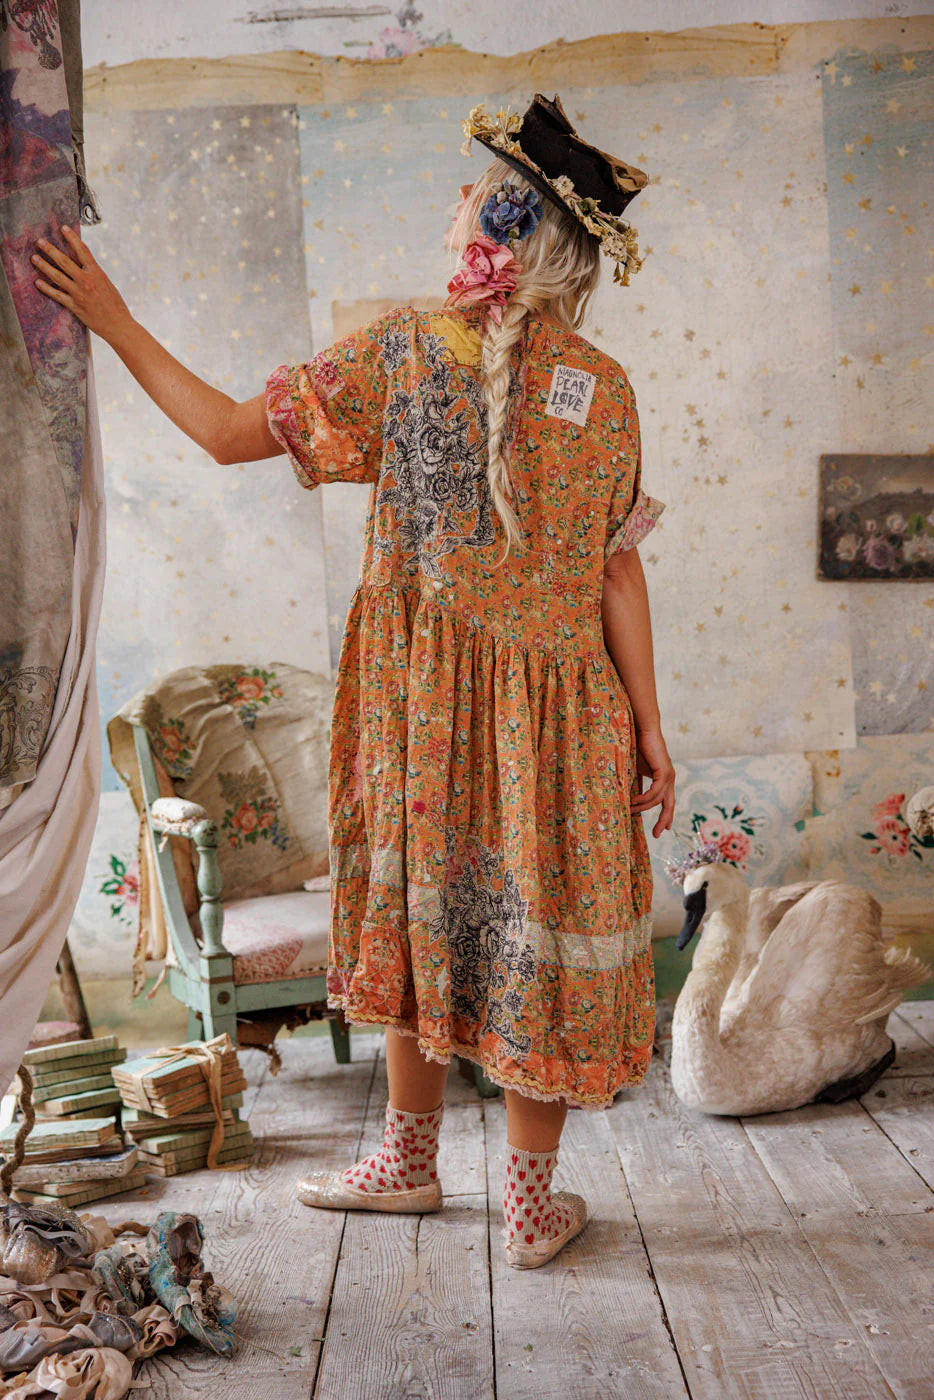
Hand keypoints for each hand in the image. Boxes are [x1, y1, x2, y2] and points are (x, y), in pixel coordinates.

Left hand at [32, 225, 131, 341]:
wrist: (118, 325)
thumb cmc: (116, 305)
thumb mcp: (107, 284)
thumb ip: (93, 274)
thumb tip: (81, 264)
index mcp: (97, 273)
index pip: (82, 251)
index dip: (72, 238)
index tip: (63, 228)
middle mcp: (86, 281)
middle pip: (64, 261)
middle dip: (50, 250)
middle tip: (40, 242)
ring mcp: (79, 294)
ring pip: (57, 276)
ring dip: (43, 266)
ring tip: (34, 258)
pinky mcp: (74, 306)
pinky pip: (56, 295)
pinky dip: (46, 288)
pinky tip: (37, 282)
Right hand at [631, 726, 674, 837]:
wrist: (641, 730)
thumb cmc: (637, 747)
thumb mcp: (636, 770)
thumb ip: (637, 784)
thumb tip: (630, 800)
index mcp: (664, 779)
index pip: (667, 801)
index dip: (666, 815)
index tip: (663, 829)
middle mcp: (669, 779)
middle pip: (669, 805)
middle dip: (664, 820)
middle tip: (656, 834)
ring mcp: (668, 776)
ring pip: (658, 799)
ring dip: (642, 807)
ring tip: (629, 810)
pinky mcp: (665, 772)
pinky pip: (655, 792)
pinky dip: (644, 798)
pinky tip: (633, 801)